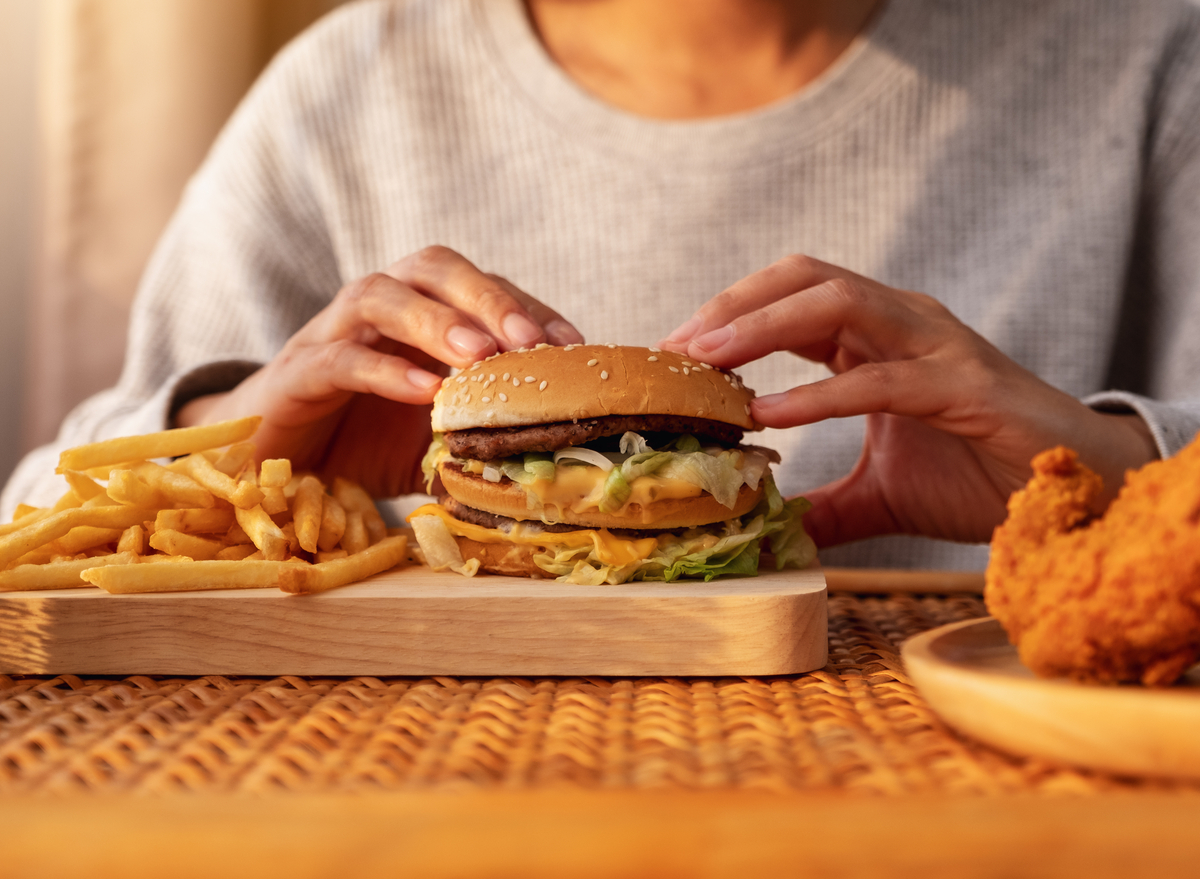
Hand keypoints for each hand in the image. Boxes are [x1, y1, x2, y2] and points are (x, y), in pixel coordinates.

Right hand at [177, 246, 582, 496]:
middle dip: (486, 296)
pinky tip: (422, 393)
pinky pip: (340, 358)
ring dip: (436, 321)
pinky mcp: (297, 375)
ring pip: (381, 296)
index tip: (574, 345)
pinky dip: (384, 371)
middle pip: (432, 267)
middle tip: (529, 338)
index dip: (528, 307)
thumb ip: (480, 436)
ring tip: (480, 356)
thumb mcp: (434, 439)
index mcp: (418, 315)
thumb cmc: (360, 441)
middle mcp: (377, 311)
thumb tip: (547, 460)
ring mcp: (332, 335)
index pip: (479, 288)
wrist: (268, 463)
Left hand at [659, 255, 1156, 545]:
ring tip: (705, 364)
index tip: (671, 356)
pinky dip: (819, 391)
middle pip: (803, 278)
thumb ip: (823, 505)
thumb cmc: (980, 474)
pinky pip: (880, 377)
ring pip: (838, 305)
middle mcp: (903, 321)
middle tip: (674, 350)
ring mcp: (936, 344)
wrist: (1072, 489)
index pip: (788, 296)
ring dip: (762, 329)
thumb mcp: (879, 494)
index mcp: (877, 335)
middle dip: (731, 306)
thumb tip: (769, 532)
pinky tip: (770, 414)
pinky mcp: (963, 385)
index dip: (727, 315)